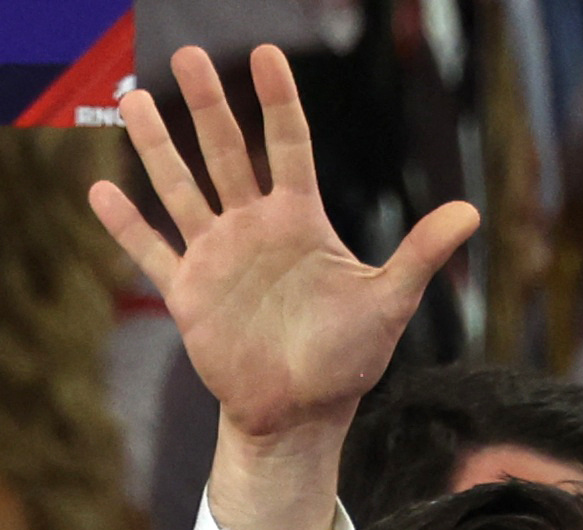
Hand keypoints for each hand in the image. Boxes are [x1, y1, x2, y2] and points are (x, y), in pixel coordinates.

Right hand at [88, 45, 477, 529]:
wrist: (304, 412)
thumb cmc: (350, 358)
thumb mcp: (389, 301)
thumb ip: (421, 253)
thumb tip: (471, 211)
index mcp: (301, 221)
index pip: (288, 146)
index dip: (278, 101)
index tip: (266, 55)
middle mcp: (255, 228)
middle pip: (226, 153)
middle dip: (208, 105)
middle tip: (189, 54)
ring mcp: (217, 257)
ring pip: (181, 189)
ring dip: (157, 148)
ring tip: (135, 99)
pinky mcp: (189, 293)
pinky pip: (152, 251)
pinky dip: (126, 225)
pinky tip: (101, 190)